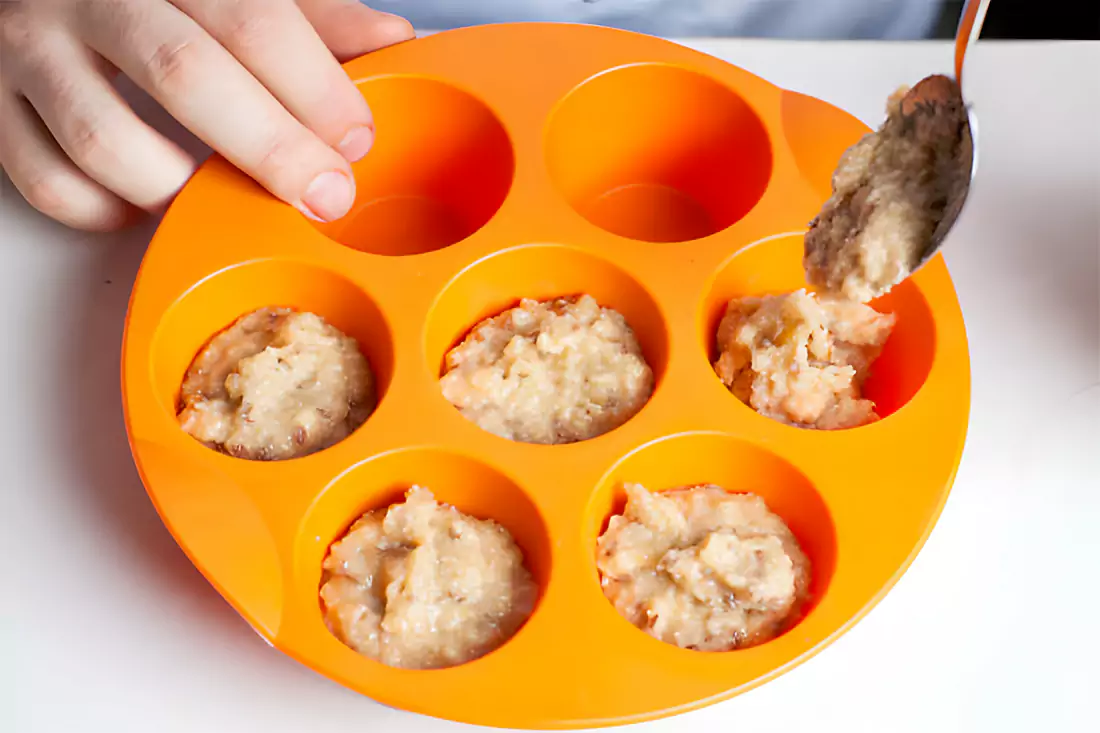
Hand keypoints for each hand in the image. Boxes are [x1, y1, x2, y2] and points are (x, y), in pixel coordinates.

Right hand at [0, 0, 413, 230]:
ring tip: (223, 201)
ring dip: (179, 190)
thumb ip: (309, 14)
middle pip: (185, 75)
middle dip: (269, 148)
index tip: (354, 140)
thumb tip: (390, 41)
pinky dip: (102, 211)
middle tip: (322, 194)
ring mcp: (32, 51)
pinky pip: (44, 181)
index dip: (314, 88)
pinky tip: (144, 204)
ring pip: (103, 139)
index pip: (253, 20)